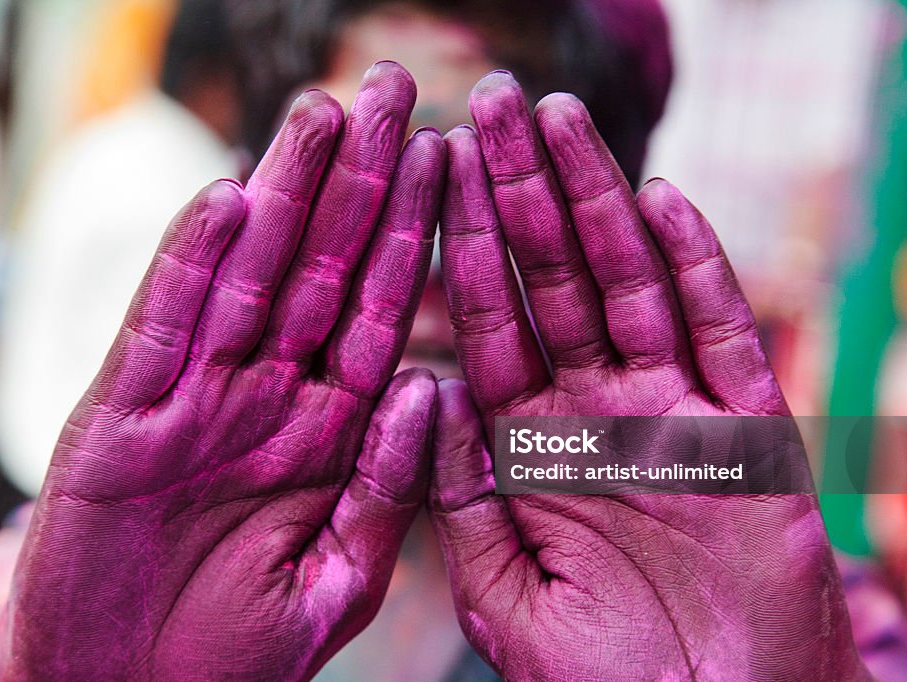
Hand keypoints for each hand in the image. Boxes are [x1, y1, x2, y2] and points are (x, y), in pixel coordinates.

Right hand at [0, 62, 444, 679]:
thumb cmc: (239, 656)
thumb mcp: (345, 580)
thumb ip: (394, 485)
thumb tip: (435, 384)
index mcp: (330, 432)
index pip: (381, 310)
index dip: (414, 232)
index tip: (448, 157)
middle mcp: (266, 398)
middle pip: (320, 270)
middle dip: (358, 181)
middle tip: (392, 89)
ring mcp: (194, 402)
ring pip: (247, 278)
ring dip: (280, 195)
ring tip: (318, 113)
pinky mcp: (121, 420)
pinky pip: (162, 330)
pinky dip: (189, 266)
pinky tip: (224, 200)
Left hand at [430, 72, 865, 679]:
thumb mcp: (500, 592)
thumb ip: (461, 492)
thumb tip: (421, 387)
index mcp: (530, 446)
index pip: (486, 322)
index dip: (459, 244)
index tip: (432, 168)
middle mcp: (597, 413)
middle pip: (552, 282)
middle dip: (520, 192)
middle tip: (492, 102)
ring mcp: (672, 414)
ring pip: (629, 286)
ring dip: (595, 200)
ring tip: (558, 119)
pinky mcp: (746, 435)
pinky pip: (719, 337)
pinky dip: (694, 270)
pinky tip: (659, 202)